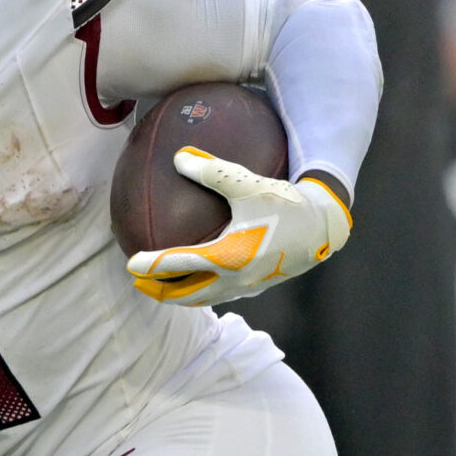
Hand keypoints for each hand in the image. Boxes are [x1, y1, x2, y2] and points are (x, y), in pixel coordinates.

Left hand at [127, 150, 352, 305]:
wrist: (324, 227)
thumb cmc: (287, 203)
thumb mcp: (249, 184)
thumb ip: (212, 171)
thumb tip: (179, 158)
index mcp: (228, 256)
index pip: (179, 264)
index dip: (152, 266)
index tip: (130, 264)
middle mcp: (234, 277)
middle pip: (187, 293)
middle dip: (161, 292)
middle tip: (140, 284)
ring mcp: (247, 285)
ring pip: (205, 298)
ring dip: (181, 295)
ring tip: (164, 288)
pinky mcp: (258, 285)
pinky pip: (222, 293)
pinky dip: (204, 291)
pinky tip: (202, 277)